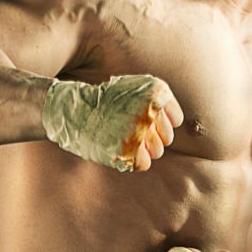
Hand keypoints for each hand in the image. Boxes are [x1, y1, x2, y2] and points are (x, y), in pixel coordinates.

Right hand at [42, 74, 183, 171]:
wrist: (74, 109)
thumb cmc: (105, 100)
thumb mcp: (135, 87)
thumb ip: (157, 101)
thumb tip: (175, 123)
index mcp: (156, 93)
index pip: (177, 120)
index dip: (163, 123)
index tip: (148, 122)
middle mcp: (150, 112)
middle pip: (168, 138)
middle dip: (154, 138)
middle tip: (135, 132)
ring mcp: (139, 132)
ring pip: (157, 152)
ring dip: (144, 150)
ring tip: (127, 140)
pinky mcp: (126, 151)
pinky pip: (144, 164)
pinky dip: (135, 161)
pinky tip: (123, 150)